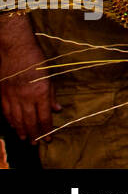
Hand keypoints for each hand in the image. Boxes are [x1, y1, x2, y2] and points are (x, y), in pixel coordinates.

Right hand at [0, 14, 58, 142]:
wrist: (16, 49)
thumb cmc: (36, 60)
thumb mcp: (49, 76)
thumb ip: (52, 95)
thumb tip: (57, 110)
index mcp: (41, 92)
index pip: (44, 117)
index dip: (46, 129)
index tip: (49, 138)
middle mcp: (26, 97)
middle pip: (30, 121)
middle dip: (34, 134)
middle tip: (36, 144)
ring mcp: (12, 96)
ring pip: (17, 119)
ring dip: (21, 130)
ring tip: (25, 139)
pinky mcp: (2, 94)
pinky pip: (6, 112)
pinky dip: (10, 121)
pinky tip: (14, 127)